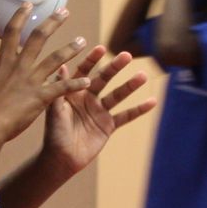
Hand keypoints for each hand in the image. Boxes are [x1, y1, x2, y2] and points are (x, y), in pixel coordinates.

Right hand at [0, 6, 92, 148]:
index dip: (20, 16)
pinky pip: (62, 87)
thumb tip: (8, 67)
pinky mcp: (40, 97)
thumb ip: (5, 73)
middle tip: (65, 12)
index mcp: (5, 62)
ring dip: (70, 48)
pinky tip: (87, 81)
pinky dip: (76, 84)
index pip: (11, 32)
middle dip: (52, 22)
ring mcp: (30, 81)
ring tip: (83, 40)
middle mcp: (19, 67)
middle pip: (37, 38)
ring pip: (55, 59)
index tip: (28, 3)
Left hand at [41, 48, 155, 177]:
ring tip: (142, 76)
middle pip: (104, 79)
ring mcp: (100, 111)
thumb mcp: (54, 111)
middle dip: (115, 67)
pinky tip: (152, 101)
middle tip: (127, 55)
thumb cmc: (53, 134)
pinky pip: (126, 116)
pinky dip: (139, 110)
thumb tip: (62, 65)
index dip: (92, 60)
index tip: (102, 48)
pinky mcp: (108, 125)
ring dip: (130, 86)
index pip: (84, 71)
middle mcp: (88, 98)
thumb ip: (59, 89)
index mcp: (73, 91)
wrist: (61, 159)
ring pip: (118, 95)